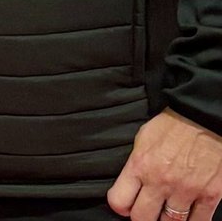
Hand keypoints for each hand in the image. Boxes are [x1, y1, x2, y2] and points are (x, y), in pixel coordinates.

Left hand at [107, 108, 221, 220]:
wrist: (202, 119)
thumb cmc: (172, 125)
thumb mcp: (143, 138)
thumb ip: (136, 164)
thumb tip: (130, 183)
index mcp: (140, 165)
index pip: (119, 200)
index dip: (120, 206)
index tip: (125, 205)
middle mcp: (160, 182)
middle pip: (143, 218)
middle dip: (142, 218)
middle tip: (146, 213)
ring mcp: (186, 191)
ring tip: (166, 215)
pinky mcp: (209, 196)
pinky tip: (188, 217)